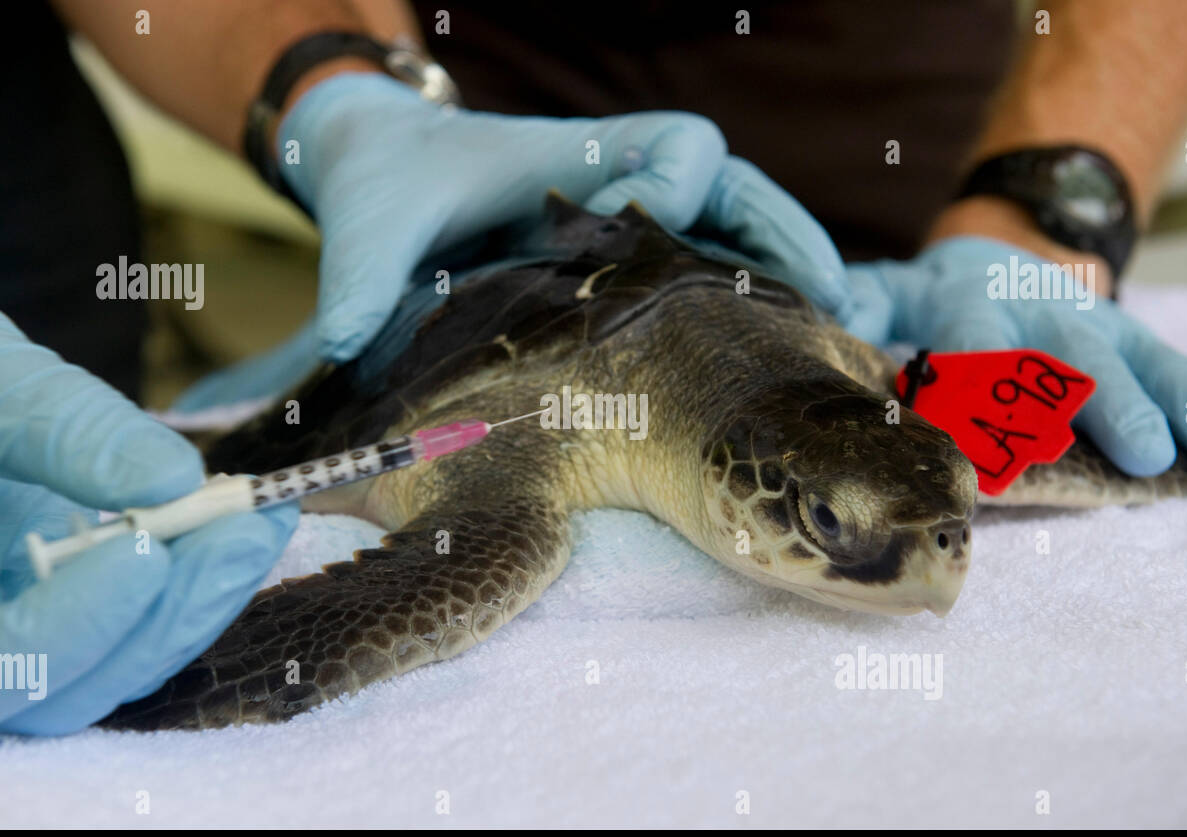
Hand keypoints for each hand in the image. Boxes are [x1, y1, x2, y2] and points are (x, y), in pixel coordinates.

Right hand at [0, 286, 297, 733]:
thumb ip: (58, 429)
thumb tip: (176, 479)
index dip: (70, 628)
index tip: (147, 555)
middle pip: (68, 688)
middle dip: (166, 614)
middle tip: (247, 534)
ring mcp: (13, 629)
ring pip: (114, 663)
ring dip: (197, 596)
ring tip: (260, 518)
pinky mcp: (65, 603)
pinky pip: (134, 619)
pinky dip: (190, 576)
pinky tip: (238, 519)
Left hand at [279, 73, 853, 361]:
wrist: (390, 169)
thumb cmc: (391, 186)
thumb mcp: (373, 228)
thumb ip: (360, 279)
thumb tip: (347, 342)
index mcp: (578, 154)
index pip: (679, 143)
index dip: (684, 181)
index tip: (653, 221)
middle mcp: (620, 178)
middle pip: (738, 187)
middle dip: (787, 235)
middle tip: (834, 299)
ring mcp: (632, 215)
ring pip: (737, 227)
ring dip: (788, 269)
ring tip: (839, 331)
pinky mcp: (626, 251)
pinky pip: (709, 259)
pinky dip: (756, 289)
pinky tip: (785, 343)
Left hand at [845, 239, 1186, 492]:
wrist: (998, 254)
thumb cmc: (929, 299)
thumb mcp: (886, 291)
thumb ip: (856, 306)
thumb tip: (820, 305)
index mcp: (974, 304)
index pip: (975, 345)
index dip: (983, 390)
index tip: (992, 444)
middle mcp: (1049, 317)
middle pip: (1081, 361)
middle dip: (1112, 405)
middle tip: (1143, 452)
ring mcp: (1108, 332)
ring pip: (1157, 369)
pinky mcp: (1146, 350)